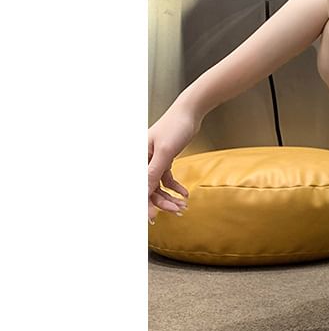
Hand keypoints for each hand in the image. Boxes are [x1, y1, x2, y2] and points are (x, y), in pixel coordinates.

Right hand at [148, 107, 200, 222]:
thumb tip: (142, 192)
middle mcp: (142, 159)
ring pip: (158, 185)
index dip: (143, 202)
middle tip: (177, 211)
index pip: (137, 185)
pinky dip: (175, 187)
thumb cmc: (175, 127)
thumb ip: (153, 173)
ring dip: (170, 197)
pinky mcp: (163, 159)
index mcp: (136, 157)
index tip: (151, 217)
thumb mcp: (164, 153)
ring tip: (183, 205)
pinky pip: (166, 179)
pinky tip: (184, 194)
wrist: (190, 112)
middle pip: (148, 188)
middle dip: (162, 202)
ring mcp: (152, 160)